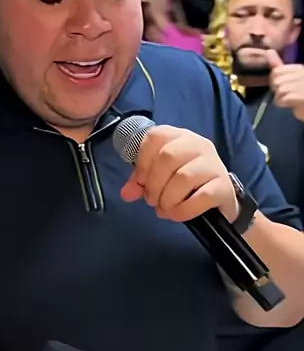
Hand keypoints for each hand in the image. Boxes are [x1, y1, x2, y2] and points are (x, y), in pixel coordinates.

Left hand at [120, 125, 237, 222]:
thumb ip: (141, 181)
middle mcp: (198, 144)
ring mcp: (214, 164)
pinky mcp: (224, 186)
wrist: (219, 199)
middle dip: (154, 184)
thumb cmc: (185, 184)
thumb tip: (126, 194)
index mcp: (179, 136)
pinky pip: (202, 196)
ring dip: (168, 199)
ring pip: (183, 177)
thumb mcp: (160, 177)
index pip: (155, 137)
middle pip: (167, 157)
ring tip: (165, 209)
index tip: (142, 182)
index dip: (143, 162)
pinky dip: (184, 209)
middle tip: (153, 201)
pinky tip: (178, 214)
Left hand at [267, 50, 303, 121]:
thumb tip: (268, 51)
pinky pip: (283, 99)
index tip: (283, 87)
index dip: (275, 81)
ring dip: (281, 98)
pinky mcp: (301, 97)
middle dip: (277, 90)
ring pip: (279, 90)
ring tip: (290, 100)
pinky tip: (292, 104)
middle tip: (287, 95)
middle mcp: (301, 74)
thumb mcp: (289, 77)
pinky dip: (284, 104)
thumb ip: (278, 65)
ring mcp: (302, 85)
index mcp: (298, 69)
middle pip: (276, 81)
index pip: (277, 71)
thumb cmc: (300, 94)